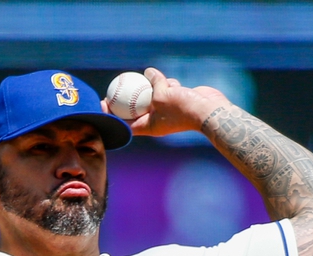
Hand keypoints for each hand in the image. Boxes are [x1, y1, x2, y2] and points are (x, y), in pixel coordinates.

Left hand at [103, 67, 230, 137]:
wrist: (209, 112)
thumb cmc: (183, 108)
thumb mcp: (162, 94)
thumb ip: (153, 83)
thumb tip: (148, 72)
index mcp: (148, 126)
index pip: (125, 123)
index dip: (112, 114)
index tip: (103, 103)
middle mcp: (156, 120)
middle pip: (136, 109)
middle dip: (127, 98)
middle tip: (116, 86)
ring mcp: (167, 111)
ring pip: (153, 96)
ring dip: (154, 88)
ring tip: (152, 82)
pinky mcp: (177, 102)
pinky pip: (167, 90)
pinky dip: (168, 85)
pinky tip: (172, 82)